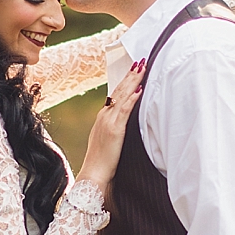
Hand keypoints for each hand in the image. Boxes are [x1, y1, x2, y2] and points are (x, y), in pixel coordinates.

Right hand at [75, 60, 144, 194]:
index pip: (116, 94)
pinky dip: (131, 99)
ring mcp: (108, 122)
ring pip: (122, 96)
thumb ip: (115, 128)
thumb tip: (125, 121)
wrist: (93, 174)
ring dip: (132, 81)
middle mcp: (104, 116)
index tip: (133, 69)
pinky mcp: (114, 130)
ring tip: (141, 68)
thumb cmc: (102, 161)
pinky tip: (138, 90)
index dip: (125, 81)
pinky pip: (124, 111)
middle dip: (130, 75)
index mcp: (103, 117)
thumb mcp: (108, 140)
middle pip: (119, 90)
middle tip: (140, 61)